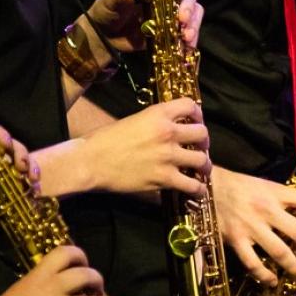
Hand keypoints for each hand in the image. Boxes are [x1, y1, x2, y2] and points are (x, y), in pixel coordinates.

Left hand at [0, 126, 39, 230]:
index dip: (1, 135)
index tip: (5, 144)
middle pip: (14, 147)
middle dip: (20, 153)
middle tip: (21, 167)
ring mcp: (6, 174)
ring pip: (25, 164)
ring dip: (32, 168)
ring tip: (32, 179)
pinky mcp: (13, 191)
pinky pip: (28, 186)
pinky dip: (33, 188)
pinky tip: (34, 193)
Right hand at [0, 246, 115, 295]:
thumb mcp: (23, 286)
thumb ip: (40, 283)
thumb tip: (56, 287)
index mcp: (41, 272)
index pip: (65, 252)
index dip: (79, 255)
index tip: (83, 262)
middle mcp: (54, 285)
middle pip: (85, 275)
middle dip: (97, 279)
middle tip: (99, 284)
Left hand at [84, 0, 203, 55]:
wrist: (104, 36)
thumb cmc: (106, 10)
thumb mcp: (109, 1)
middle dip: (187, 3)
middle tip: (182, 18)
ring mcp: (171, 11)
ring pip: (193, 10)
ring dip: (193, 22)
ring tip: (185, 36)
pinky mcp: (172, 29)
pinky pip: (189, 30)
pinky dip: (191, 38)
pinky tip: (188, 46)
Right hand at [84, 99, 209, 194]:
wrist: (91, 161)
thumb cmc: (104, 140)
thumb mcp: (132, 120)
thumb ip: (153, 122)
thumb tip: (167, 128)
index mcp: (157, 114)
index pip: (190, 105)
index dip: (197, 114)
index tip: (195, 121)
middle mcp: (167, 133)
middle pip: (202, 134)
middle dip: (203, 141)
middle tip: (199, 147)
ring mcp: (168, 157)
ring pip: (202, 160)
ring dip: (204, 165)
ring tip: (201, 169)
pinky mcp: (164, 179)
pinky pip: (192, 186)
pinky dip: (197, 189)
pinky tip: (196, 190)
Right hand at [211, 165, 295, 286]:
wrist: (207, 186)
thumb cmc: (238, 185)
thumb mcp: (264, 184)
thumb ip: (282, 199)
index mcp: (275, 192)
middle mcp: (266, 209)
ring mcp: (251, 226)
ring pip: (280, 252)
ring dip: (295, 268)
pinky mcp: (236, 240)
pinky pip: (253, 264)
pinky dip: (265, 276)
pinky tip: (272, 281)